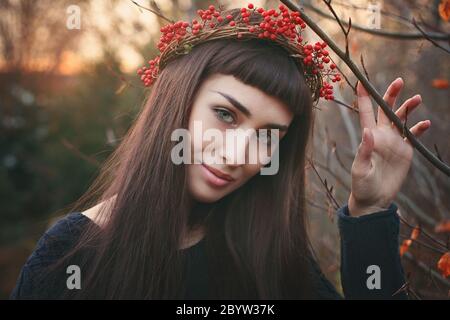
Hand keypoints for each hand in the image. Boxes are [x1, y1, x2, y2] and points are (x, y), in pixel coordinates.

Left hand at [348, 78, 430, 216]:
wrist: (374, 199)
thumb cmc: (362, 184)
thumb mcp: (360, 169)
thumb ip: (364, 150)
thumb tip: (368, 131)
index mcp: (368, 136)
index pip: (364, 112)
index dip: (363, 97)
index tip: (361, 81)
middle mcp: (381, 135)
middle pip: (386, 110)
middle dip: (391, 95)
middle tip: (399, 81)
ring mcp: (394, 142)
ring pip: (401, 119)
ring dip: (408, 108)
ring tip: (417, 98)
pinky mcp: (405, 151)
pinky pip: (413, 135)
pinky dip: (419, 128)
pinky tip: (425, 123)